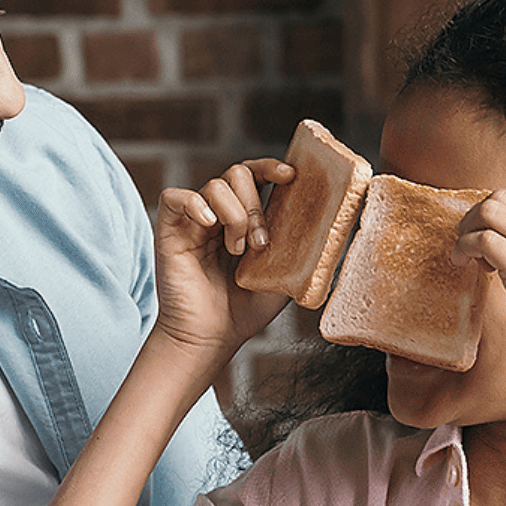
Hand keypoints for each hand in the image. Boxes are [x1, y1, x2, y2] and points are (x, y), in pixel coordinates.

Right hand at [150, 159, 294, 363]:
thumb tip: (336, 223)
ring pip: (214, 185)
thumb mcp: (287, 273)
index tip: (291, 176)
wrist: (212, 337)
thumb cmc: (245, 311)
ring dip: (234, 215)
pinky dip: (195, 204)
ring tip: (236, 249)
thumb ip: (304, 245)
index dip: (271, 167)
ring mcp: (192, 223)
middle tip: (260, 242)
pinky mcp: (168, 231)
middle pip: (236, 174)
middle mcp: (217, 216)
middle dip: (254, 204)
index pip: (256, 175)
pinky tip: (208, 225)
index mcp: (244, 219)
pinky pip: (175, 196)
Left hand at [455, 190, 505, 393]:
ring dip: (465, 232)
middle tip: (468, 248)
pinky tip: (466, 267)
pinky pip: (482, 240)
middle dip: (473, 218)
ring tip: (466, 259)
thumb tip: (501, 233)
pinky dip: (464, 249)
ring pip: (488, 212)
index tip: (486, 244)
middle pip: (501, 197)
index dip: (493, 216)